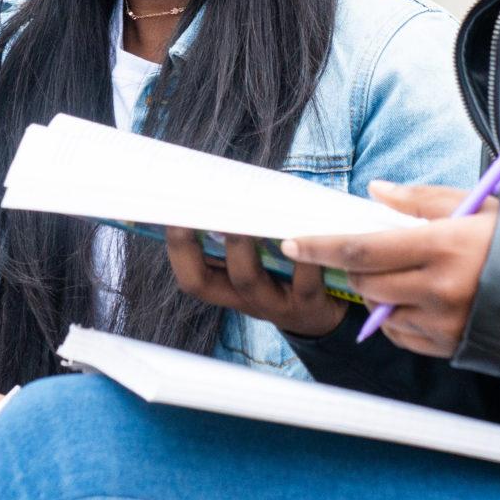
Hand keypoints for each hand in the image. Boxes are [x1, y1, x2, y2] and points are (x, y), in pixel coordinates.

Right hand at [161, 228, 351, 340]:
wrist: (327, 315)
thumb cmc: (288, 274)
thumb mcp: (261, 262)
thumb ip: (244, 234)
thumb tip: (227, 183)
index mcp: (227, 287)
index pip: (189, 275)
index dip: (177, 248)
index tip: (172, 215)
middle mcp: (243, 300)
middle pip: (203, 282)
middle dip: (194, 246)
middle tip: (194, 210)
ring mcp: (274, 305)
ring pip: (249, 280)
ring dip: (241, 246)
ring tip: (241, 216)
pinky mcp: (309, 305)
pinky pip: (303, 282)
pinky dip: (302, 257)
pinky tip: (302, 230)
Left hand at [286, 183, 499, 358]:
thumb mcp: (476, 206)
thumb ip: (420, 200)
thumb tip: (374, 193)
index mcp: (445, 245)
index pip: (364, 248)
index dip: (322, 245)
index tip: (294, 241)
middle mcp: (441, 288)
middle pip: (365, 281)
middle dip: (354, 267)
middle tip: (368, 253)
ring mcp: (443, 323)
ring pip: (379, 310)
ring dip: (377, 292)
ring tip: (408, 275)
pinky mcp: (448, 348)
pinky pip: (400, 334)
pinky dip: (396, 317)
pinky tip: (419, 300)